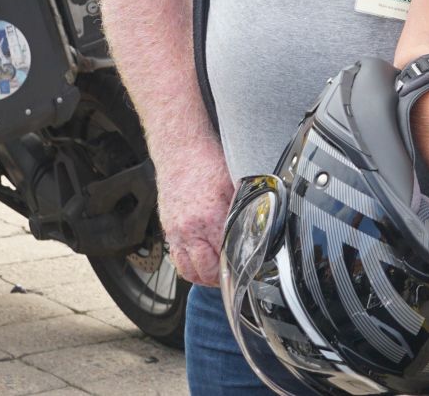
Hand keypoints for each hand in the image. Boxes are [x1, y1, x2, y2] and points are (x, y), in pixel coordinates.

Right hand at [154, 145, 235, 285]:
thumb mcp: (235, 182)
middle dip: (221, 278)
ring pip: (187, 270)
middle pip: (205, 271)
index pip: (225, 257)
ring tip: (217, 274)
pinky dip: (188, 266)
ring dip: (203, 277)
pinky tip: (200, 262)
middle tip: (234, 276)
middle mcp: (189, 230)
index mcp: (210, 218)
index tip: (247, 271)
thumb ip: (245, 206)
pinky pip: (176, 258)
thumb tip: (261, 222)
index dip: (237, 268)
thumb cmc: (207, 161)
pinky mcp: (167, 228)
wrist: (179, 149)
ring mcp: (175, 231)